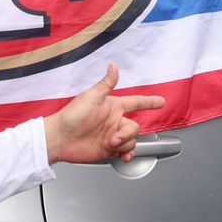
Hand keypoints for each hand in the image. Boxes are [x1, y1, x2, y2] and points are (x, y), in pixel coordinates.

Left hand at [44, 64, 167, 163]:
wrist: (60, 139)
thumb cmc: (72, 116)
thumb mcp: (91, 97)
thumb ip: (106, 84)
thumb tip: (114, 66)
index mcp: (113, 107)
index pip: (136, 102)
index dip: (149, 102)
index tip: (161, 102)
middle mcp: (114, 122)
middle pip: (136, 127)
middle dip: (128, 134)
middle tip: (114, 137)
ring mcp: (112, 137)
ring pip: (132, 141)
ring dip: (124, 144)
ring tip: (110, 144)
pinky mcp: (108, 150)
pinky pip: (125, 152)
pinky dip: (126, 155)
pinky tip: (122, 155)